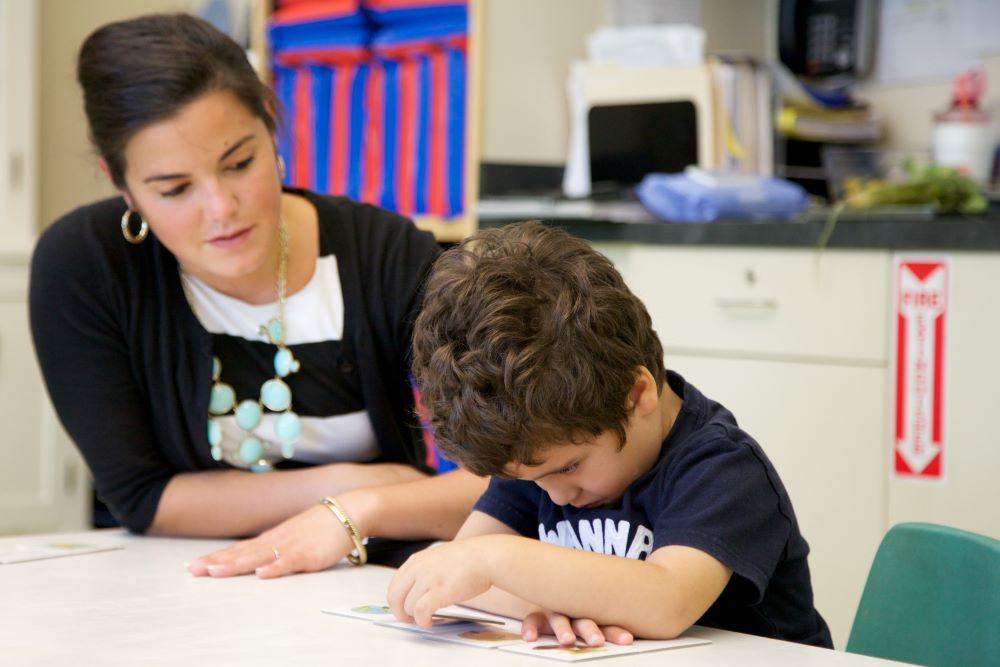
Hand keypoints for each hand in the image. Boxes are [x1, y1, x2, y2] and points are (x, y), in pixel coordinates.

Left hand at [187, 503, 353, 577]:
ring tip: (215, 572)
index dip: (217, 557)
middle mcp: (277, 541)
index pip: (239, 549)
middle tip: (193, 570)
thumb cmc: (323, 525)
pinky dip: (275, 569)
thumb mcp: (294, 535)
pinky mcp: (309, 554)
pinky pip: (289, 562)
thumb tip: (257, 560)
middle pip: (242, 554)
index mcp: (273, 538)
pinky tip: (261, 574)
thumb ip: (276, 546)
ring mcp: (292, 546)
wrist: (349, 511)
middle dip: (217, 562)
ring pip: (259, 557)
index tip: (195, 565)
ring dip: (236, 565)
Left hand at [387, 538, 492, 626]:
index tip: (405, 609)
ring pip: (408, 607)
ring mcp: (428, 580)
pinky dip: (423, 621)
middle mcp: (418, 569)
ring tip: (426, 619)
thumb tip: (414, 592)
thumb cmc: (467, 559)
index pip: (394, 586)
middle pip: (395, 598)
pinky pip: (421, 612)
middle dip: (400, 613)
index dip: (397, 602)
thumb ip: (422, 571)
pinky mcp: (439, 592)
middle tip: (410, 620)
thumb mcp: (436, 558)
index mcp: (416, 561)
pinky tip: (430, 622)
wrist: (485, 557)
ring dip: (415, 618)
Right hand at [521, 609, 633, 646]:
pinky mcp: (537, 613)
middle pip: (584, 620)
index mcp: (591, 611)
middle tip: (597, 641)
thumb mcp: (592, 610)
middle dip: (591, 631)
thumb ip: (608, 618)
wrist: (547, 587)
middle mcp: (574, 611)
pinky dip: (530, 628)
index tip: (627, 640)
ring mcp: (555, 611)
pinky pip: (532, 620)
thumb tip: (638, 625)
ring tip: (568, 641)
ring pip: (559, 619)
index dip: (616, 631)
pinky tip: (530, 638)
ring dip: (563, 630)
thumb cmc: (577, 605)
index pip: (606, 622)